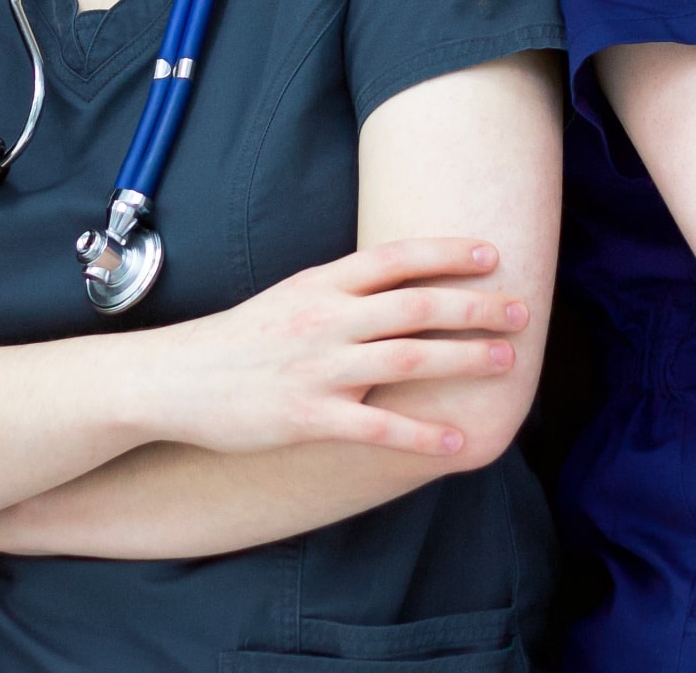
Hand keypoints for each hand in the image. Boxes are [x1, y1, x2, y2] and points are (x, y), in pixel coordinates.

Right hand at [147, 239, 526, 458]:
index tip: (492, 254)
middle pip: (415, 305)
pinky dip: (422, 436)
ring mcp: (317, 369)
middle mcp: (324, 320)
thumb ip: (342, 293)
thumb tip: (402, 287)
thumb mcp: (290, 298)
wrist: (174, 379)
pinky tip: (457, 443)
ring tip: (506, 363)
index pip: (395, 258)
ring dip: (464, 360)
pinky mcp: (307, 417)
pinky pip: (377, 427)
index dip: (447, 253)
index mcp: (320, 285)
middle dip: (475, 306)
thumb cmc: (238, 340)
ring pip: (407, 358)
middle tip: (521, 311)